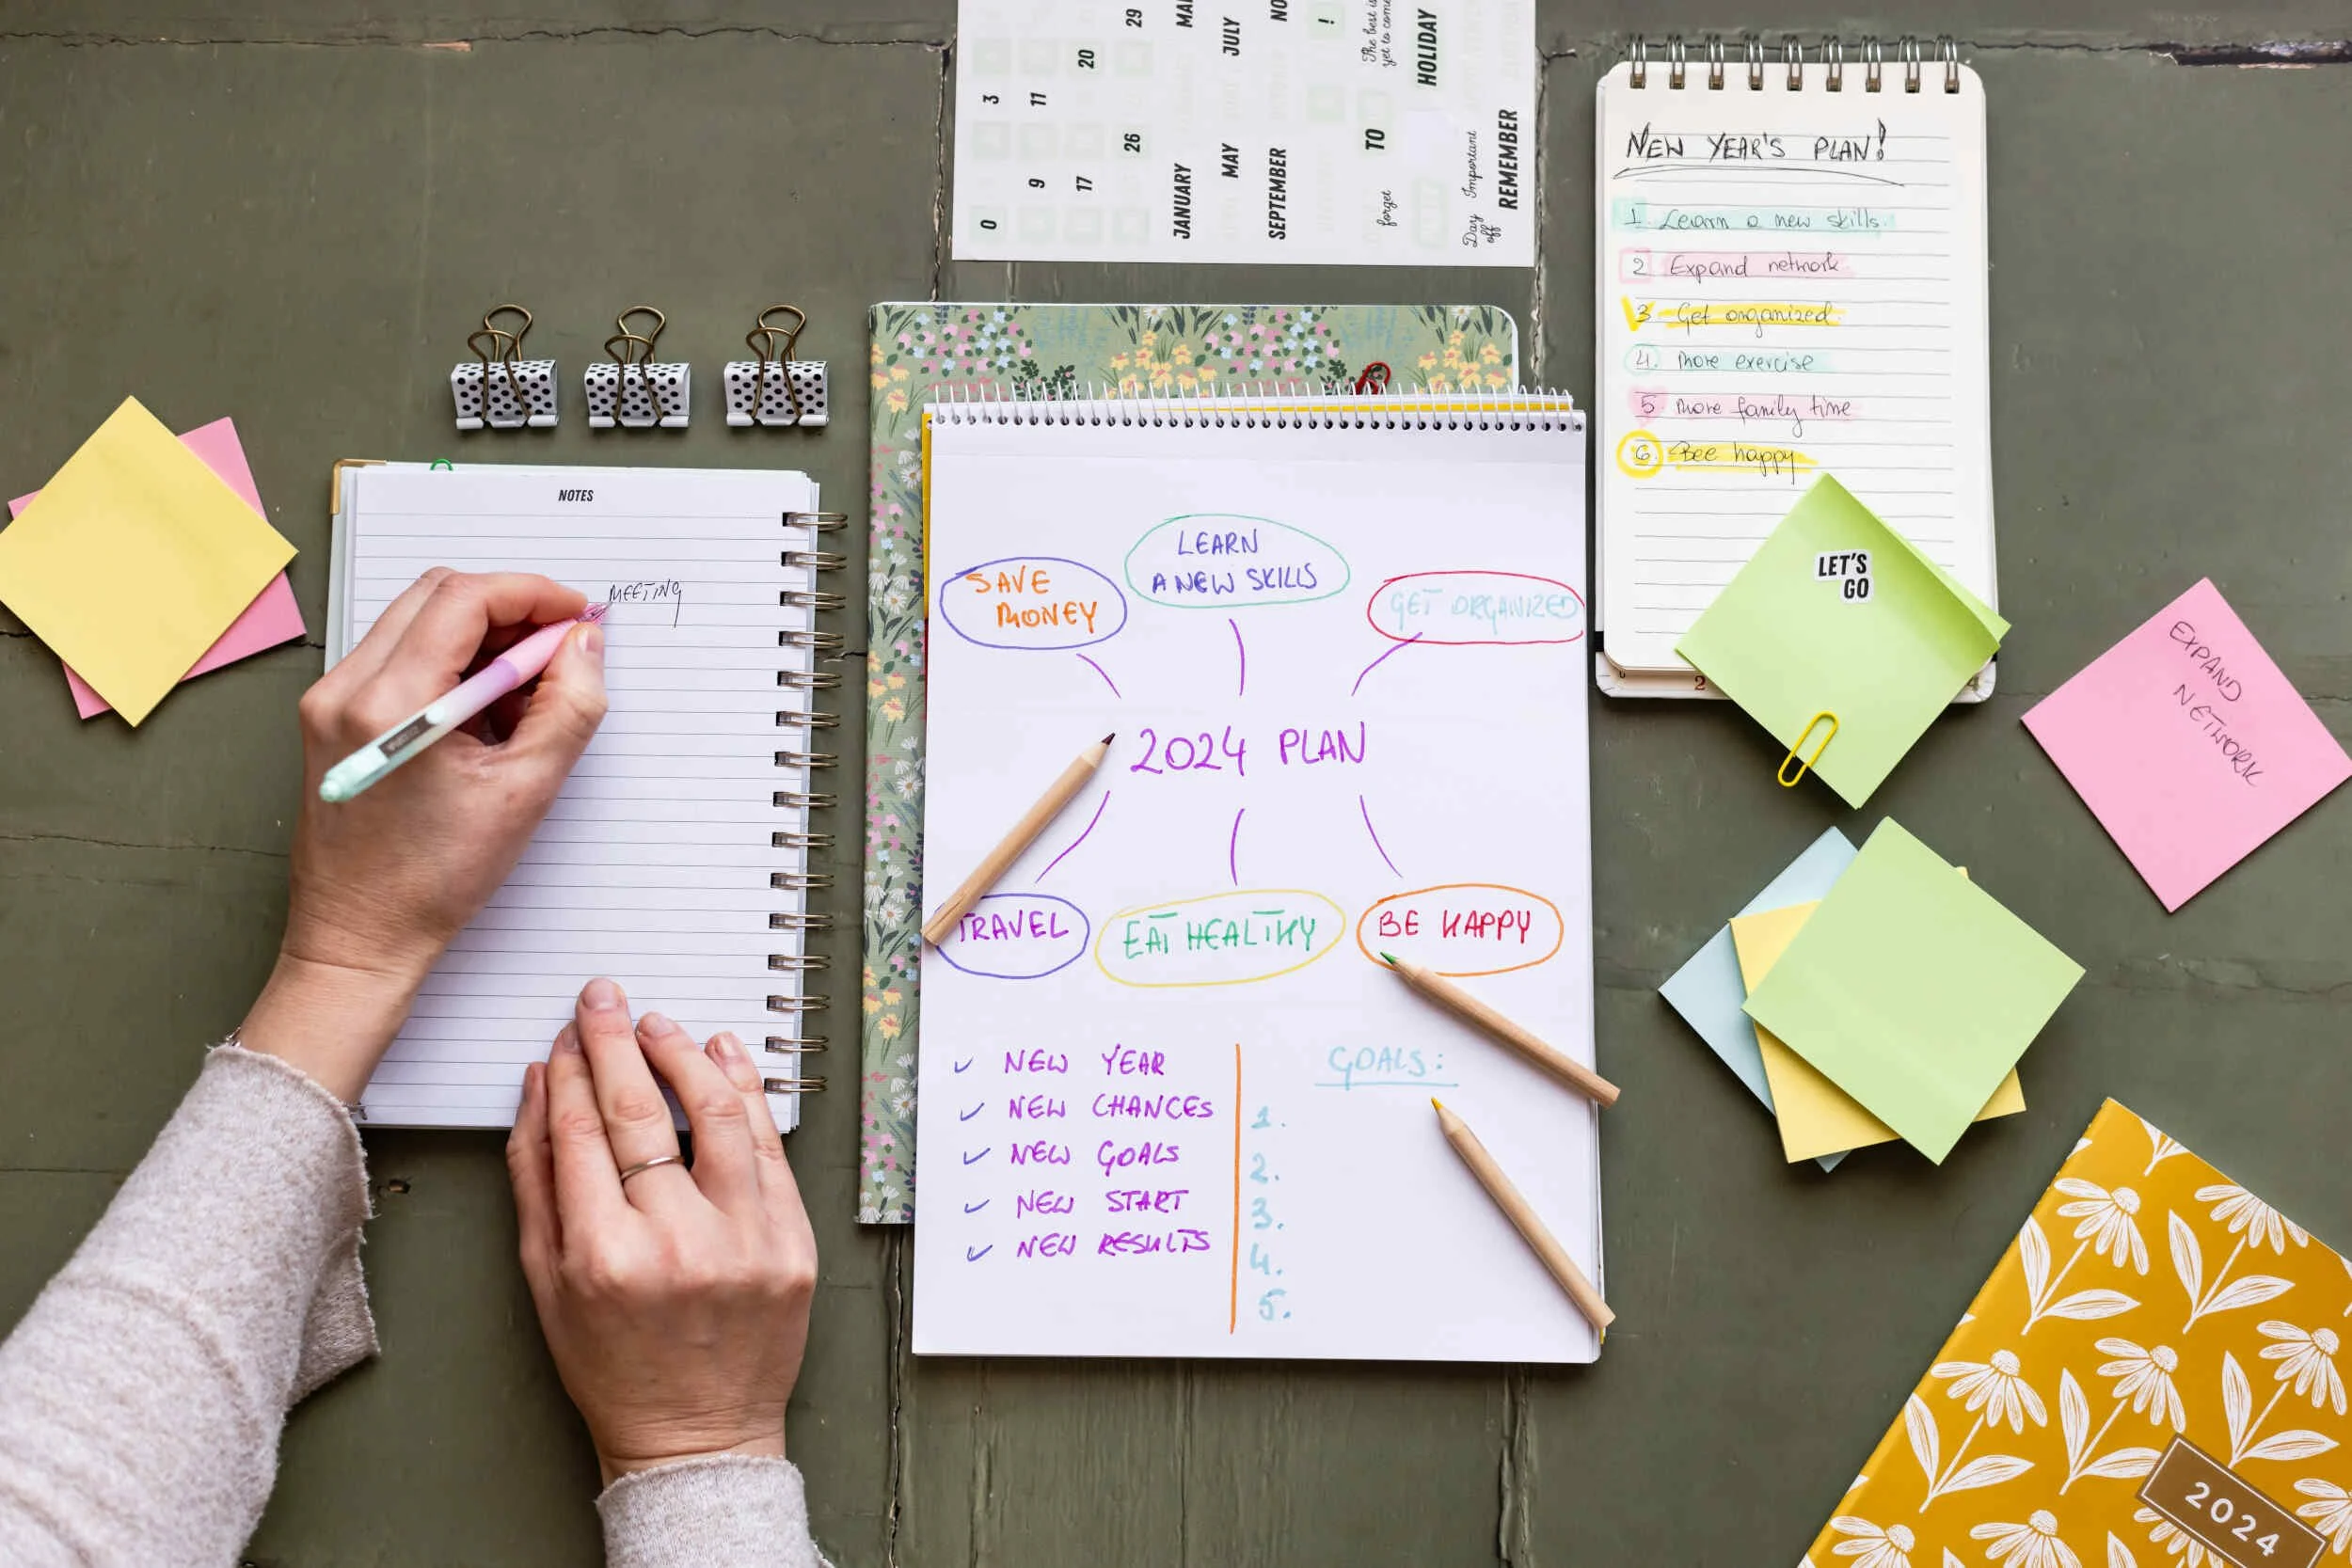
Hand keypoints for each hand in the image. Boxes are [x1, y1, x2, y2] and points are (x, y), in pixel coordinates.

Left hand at [240, 569, 607, 1098]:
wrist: (359, 938)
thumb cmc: (432, 881)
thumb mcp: (525, 792)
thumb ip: (568, 707)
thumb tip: (584, 645)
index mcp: (390, 704)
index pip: (465, 599)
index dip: (532, 595)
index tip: (577, 617)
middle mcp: (346, 689)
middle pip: (437, 595)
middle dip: (509, 610)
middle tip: (559, 649)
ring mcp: (329, 701)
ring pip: (416, 621)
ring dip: (480, 638)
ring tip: (525, 696)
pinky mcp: (329, 717)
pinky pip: (398, 658)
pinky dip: (449, 665)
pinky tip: (484, 715)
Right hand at [506, 979, 817, 1483]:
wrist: (696, 1432)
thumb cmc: (612, 1363)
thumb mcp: (546, 1281)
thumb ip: (536, 1180)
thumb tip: (535, 1088)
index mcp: (603, 1257)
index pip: (581, 1132)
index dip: (569, 1072)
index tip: (563, 1037)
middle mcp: (676, 1244)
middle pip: (642, 1113)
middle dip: (615, 1043)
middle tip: (604, 1001)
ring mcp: (745, 1241)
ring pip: (718, 1117)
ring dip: (685, 1056)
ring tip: (660, 1026)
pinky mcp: (792, 1244)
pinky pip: (769, 1150)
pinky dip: (746, 1094)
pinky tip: (722, 1058)